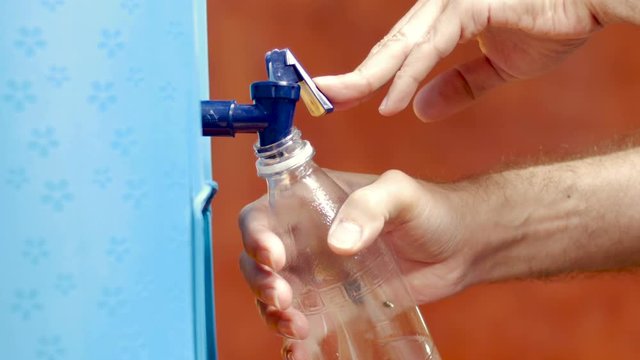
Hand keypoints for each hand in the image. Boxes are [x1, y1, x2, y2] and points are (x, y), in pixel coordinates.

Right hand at [239, 170, 473, 339]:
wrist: (461, 247)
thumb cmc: (431, 210)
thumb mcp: (401, 194)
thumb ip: (371, 206)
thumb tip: (338, 244)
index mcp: (311, 204)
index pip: (264, 216)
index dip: (256, 237)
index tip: (273, 258)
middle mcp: (307, 240)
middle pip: (259, 261)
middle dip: (261, 282)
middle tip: (283, 298)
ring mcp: (319, 275)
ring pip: (275, 296)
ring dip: (273, 314)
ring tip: (296, 326)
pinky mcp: (337, 305)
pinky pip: (306, 323)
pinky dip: (296, 340)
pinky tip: (300, 351)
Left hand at [313, 0, 606, 119]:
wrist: (592, 0)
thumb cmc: (551, 20)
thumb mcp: (498, 65)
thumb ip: (460, 85)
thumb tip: (420, 110)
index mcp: (444, 18)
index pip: (396, 51)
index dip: (368, 76)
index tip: (341, 98)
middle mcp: (441, 6)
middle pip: (388, 47)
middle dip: (352, 76)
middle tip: (319, 98)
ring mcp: (454, 1)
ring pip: (401, 46)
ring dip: (367, 77)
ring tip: (337, 101)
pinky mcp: (471, 4)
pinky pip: (432, 47)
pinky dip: (408, 77)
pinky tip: (389, 102)